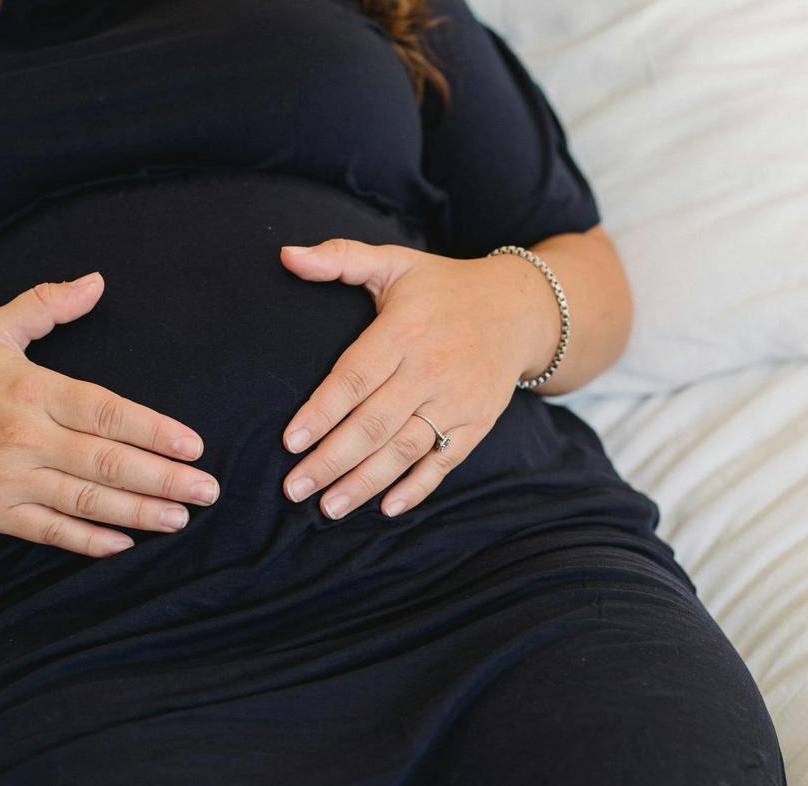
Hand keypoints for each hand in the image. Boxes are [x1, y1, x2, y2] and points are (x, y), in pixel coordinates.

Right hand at [0, 273, 220, 556]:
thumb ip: (46, 305)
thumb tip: (96, 281)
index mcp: (31, 391)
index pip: (105, 413)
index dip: (153, 430)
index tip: (194, 445)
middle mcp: (22, 437)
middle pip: (106, 462)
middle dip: (163, 478)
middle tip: (208, 489)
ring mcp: (7, 479)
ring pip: (86, 501)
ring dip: (139, 512)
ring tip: (181, 518)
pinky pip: (50, 531)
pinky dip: (89, 541)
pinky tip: (126, 544)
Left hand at [278, 238, 558, 519]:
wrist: (519, 308)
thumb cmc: (443, 287)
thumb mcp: (395, 262)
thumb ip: (340, 257)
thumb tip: (288, 255)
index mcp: (402, 331)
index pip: (354, 377)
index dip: (321, 412)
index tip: (290, 441)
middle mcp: (430, 369)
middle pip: (373, 424)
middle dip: (331, 461)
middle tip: (294, 489)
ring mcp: (457, 400)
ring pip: (404, 449)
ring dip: (365, 483)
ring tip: (329, 508)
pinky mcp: (477, 422)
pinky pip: (444, 461)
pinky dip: (417, 487)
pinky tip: (387, 507)